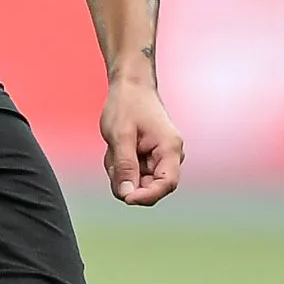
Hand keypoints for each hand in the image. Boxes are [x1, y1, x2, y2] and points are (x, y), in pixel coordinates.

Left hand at [101, 81, 183, 205]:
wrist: (130, 85)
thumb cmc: (127, 104)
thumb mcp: (121, 136)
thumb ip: (125, 166)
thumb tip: (127, 196)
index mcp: (170, 149)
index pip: (166, 184)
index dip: (147, 196)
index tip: (126, 197)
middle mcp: (170, 156)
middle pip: (149, 187)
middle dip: (127, 179)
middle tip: (113, 157)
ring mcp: (160, 158)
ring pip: (137, 182)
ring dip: (120, 171)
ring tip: (114, 148)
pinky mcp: (149, 158)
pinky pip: (133, 174)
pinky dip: (120, 166)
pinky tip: (116, 148)